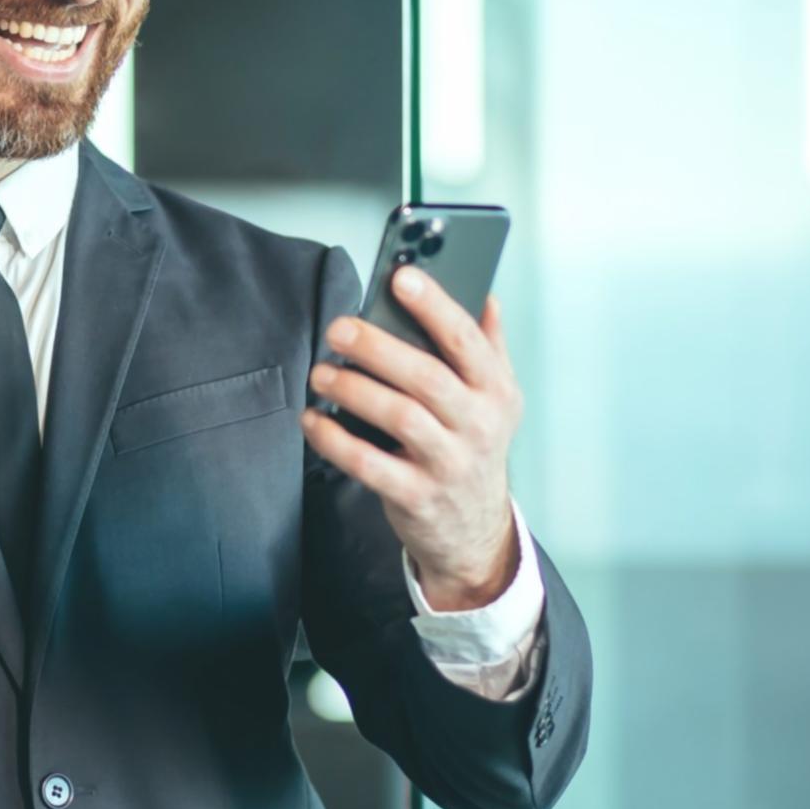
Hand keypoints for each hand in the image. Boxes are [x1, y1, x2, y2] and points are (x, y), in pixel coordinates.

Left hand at [299, 264, 523, 610]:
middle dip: (379, 348)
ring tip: (320, 373)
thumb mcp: (496, 399)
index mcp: (496, 391)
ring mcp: (448, 464)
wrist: (474, 530)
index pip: (467, 341)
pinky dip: (335, 440)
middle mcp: (478, 426)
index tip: (402, 277)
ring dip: (353, 390)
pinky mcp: (415, 496)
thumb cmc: (473, 447)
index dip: (435, 306)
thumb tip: (486, 294)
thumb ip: (488, 346)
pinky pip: (368, 464)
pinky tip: (312, 420)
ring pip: (399, 417)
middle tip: (339, 329)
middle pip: (427, 378)